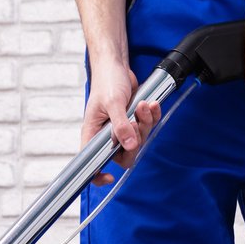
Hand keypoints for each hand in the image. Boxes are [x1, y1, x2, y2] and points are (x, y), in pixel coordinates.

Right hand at [80, 61, 161, 184]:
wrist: (116, 66)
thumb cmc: (106, 82)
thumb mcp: (113, 103)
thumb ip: (120, 125)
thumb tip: (129, 145)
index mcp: (93, 134)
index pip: (92, 162)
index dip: (98, 175)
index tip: (109, 177)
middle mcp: (106, 135)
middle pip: (123, 156)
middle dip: (135, 141)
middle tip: (134, 123)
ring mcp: (121, 130)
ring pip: (138, 141)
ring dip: (145, 123)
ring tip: (143, 105)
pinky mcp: (134, 121)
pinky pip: (147, 127)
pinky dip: (152, 116)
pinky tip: (151, 104)